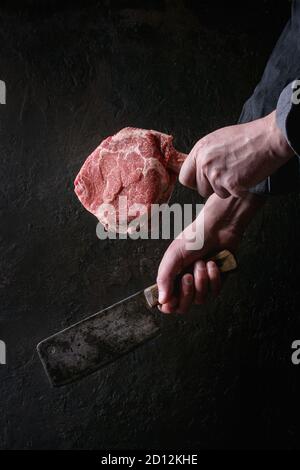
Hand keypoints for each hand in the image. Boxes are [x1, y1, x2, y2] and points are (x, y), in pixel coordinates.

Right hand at [156, 193, 263, 313]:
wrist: (218, 228)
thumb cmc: (193, 238)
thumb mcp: (173, 256)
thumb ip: (165, 278)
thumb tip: (161, 300)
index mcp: (172, 278)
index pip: (167, 303)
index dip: (169, 306)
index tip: (171, 301)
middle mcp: (186, 284)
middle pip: (183, 307)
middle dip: (186, 292)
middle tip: (188, 276)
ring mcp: (202, 284)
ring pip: (200, 299)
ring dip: (201, 280)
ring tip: (202, 262)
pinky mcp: (217, 282)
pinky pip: (215, 291)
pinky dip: (214, 277)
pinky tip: (213, 263)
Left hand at [179, 111, 293, 197]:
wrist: (267, 138)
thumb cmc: (247, 137)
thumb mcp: (217, 140)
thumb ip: (204, 155)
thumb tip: (197, 169)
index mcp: (199, 150)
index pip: (185, 177)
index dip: (194, 182)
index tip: (203, 181)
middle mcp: (204, 163)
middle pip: (200, 189)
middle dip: (213, 187)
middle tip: (228, 176)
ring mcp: (216, 174)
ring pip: (216, 193)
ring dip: (227, 188)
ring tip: (239, 172)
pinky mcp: (230, 184)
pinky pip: (231, 194)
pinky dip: (240, 189)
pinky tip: (246, 176)